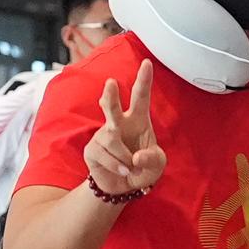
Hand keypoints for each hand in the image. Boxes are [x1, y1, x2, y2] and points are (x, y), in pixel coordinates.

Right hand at [84, 62, 166, 193]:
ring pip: (111, 139)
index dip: (144, 80)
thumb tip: (136, 157)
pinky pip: (104, 155)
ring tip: (130, 166)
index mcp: (138, 119)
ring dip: (124, 157)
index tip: (147, 63)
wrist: (123, 185)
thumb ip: (152, 160)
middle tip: (111, 83)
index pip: (141, 97)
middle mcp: (119, 123)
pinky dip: (116, 165)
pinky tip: (121, 169)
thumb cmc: (142, 167)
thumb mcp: (157, 164)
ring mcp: (103, 134)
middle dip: (110, 95)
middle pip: (112, 106)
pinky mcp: (91, 149)